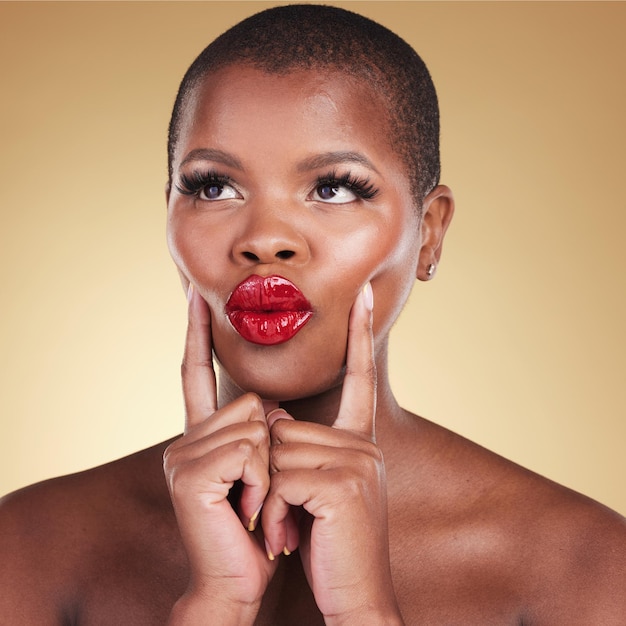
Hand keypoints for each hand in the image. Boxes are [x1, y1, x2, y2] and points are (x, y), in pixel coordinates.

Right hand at [163, 285, 276, 622]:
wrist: (238, 582)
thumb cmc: (258, 528)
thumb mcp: (262, 471)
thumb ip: (259, 433)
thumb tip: (270, 407)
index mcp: (203, 436)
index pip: (196, 374)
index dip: (196, 335)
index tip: (196, 297)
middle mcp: (187, 439)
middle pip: (251, 399)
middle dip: (271, 444)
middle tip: (259, 490)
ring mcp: (184, 456)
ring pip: (256, 423)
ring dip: (270, 467)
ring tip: (253, 503)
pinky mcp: (190, 474)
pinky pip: (250, 449)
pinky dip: (262, 481)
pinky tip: (247, 510)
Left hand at [262, 284, 402, 623]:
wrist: (355, 599)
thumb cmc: (329, 546)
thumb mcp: (317, 489)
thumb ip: (304, 449)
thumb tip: (273, 417)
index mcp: (360, 442)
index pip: (360, 377)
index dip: (359, 334)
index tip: (363, 292)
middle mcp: (365, 445)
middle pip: (286, 426)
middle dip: (272, 474)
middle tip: (287, 517)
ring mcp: (358, 462)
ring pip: (278, 450)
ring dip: (270, 495)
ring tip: (291, 529)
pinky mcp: (344, 484)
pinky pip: (281, 476)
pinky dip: (273, 510)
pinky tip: (292, 535)